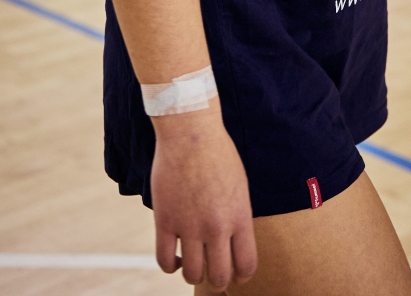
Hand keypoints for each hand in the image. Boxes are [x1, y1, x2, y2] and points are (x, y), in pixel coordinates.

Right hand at [151, 105, 257, 289]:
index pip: (246, 265)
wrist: (190, 131)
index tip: (237, 274)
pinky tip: (175, 257)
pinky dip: (170, 266)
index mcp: (239, 217)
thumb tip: (234, 242)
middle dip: (219, 280)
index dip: (242, 276)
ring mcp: (189, 225)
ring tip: (193, 264)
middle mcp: (216, 226)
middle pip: (220, 276)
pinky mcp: (165, 220)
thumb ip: (238, 216)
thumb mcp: (239, 185)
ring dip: (193, 274)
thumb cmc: (217, 152)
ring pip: (192, 274)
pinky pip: (164, 259)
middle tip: (214, 272)